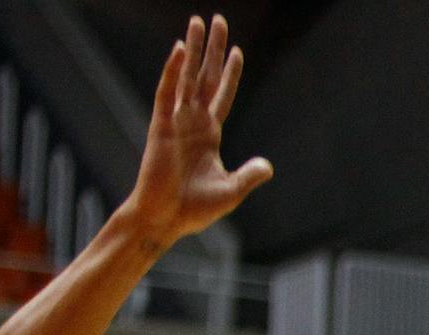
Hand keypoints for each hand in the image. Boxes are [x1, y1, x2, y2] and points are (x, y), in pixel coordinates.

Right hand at [122, 15, 271, 247]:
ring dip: (193, 49)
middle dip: (212, 49)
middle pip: (205, 77)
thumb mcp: (231, 191)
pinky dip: (173, 70)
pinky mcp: (160, 126)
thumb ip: (249, 175)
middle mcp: (193, 122)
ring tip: (197, 21)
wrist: (165, 220)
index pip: (221, 96)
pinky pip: (167, 93)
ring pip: (186, 77)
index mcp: (209, 135)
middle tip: (217, 20)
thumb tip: (267, 166)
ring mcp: (176, 122)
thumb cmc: (194, 209)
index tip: (237, 50)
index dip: (229, 74)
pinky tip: (181, 49)